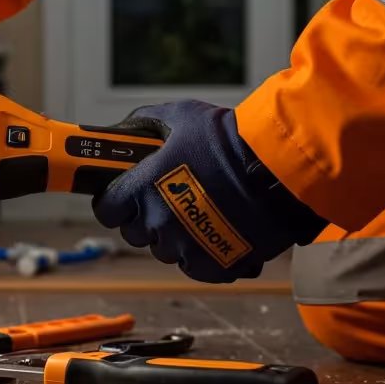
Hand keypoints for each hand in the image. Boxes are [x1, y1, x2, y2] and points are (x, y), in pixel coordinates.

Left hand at [92, 100, 327, 282]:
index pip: (107, 210)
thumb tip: (126, 129)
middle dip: (147, 218)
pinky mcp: (210, 265)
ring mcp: (183, 247)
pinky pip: (193, 267)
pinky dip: (201, 255)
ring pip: (165, 250)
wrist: (277, 170)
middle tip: (171, 200)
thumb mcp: (182, 117)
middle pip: (135, 233)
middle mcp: (156, 222)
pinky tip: (216, 233)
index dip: (116, 203)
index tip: (126, 198)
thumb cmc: (230, 140)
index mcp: (141, 189)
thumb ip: (146, 122)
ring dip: (175, 237)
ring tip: (201, 213)